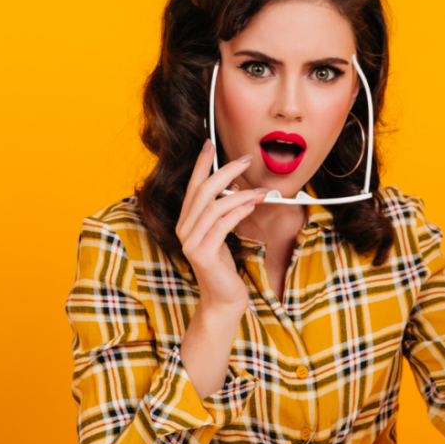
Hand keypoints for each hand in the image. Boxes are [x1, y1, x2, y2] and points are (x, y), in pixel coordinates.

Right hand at [176, 140, 266, 315]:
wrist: (224, 300)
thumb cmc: (225, 267)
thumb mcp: (222, 234)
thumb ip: (222, 213)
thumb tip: (236, 188)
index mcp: (187, 222)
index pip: (193, 186)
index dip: (202, 164)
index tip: (211, 143)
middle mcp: (183, 229)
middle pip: (202, 191)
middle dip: (225, 171)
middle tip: (246, 159)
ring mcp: (190, 242)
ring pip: (214, 206)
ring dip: (240, 193)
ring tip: (260, 190)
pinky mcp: (202, 253)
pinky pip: (221, 225)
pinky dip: (238, 211)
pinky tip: (252, 204)